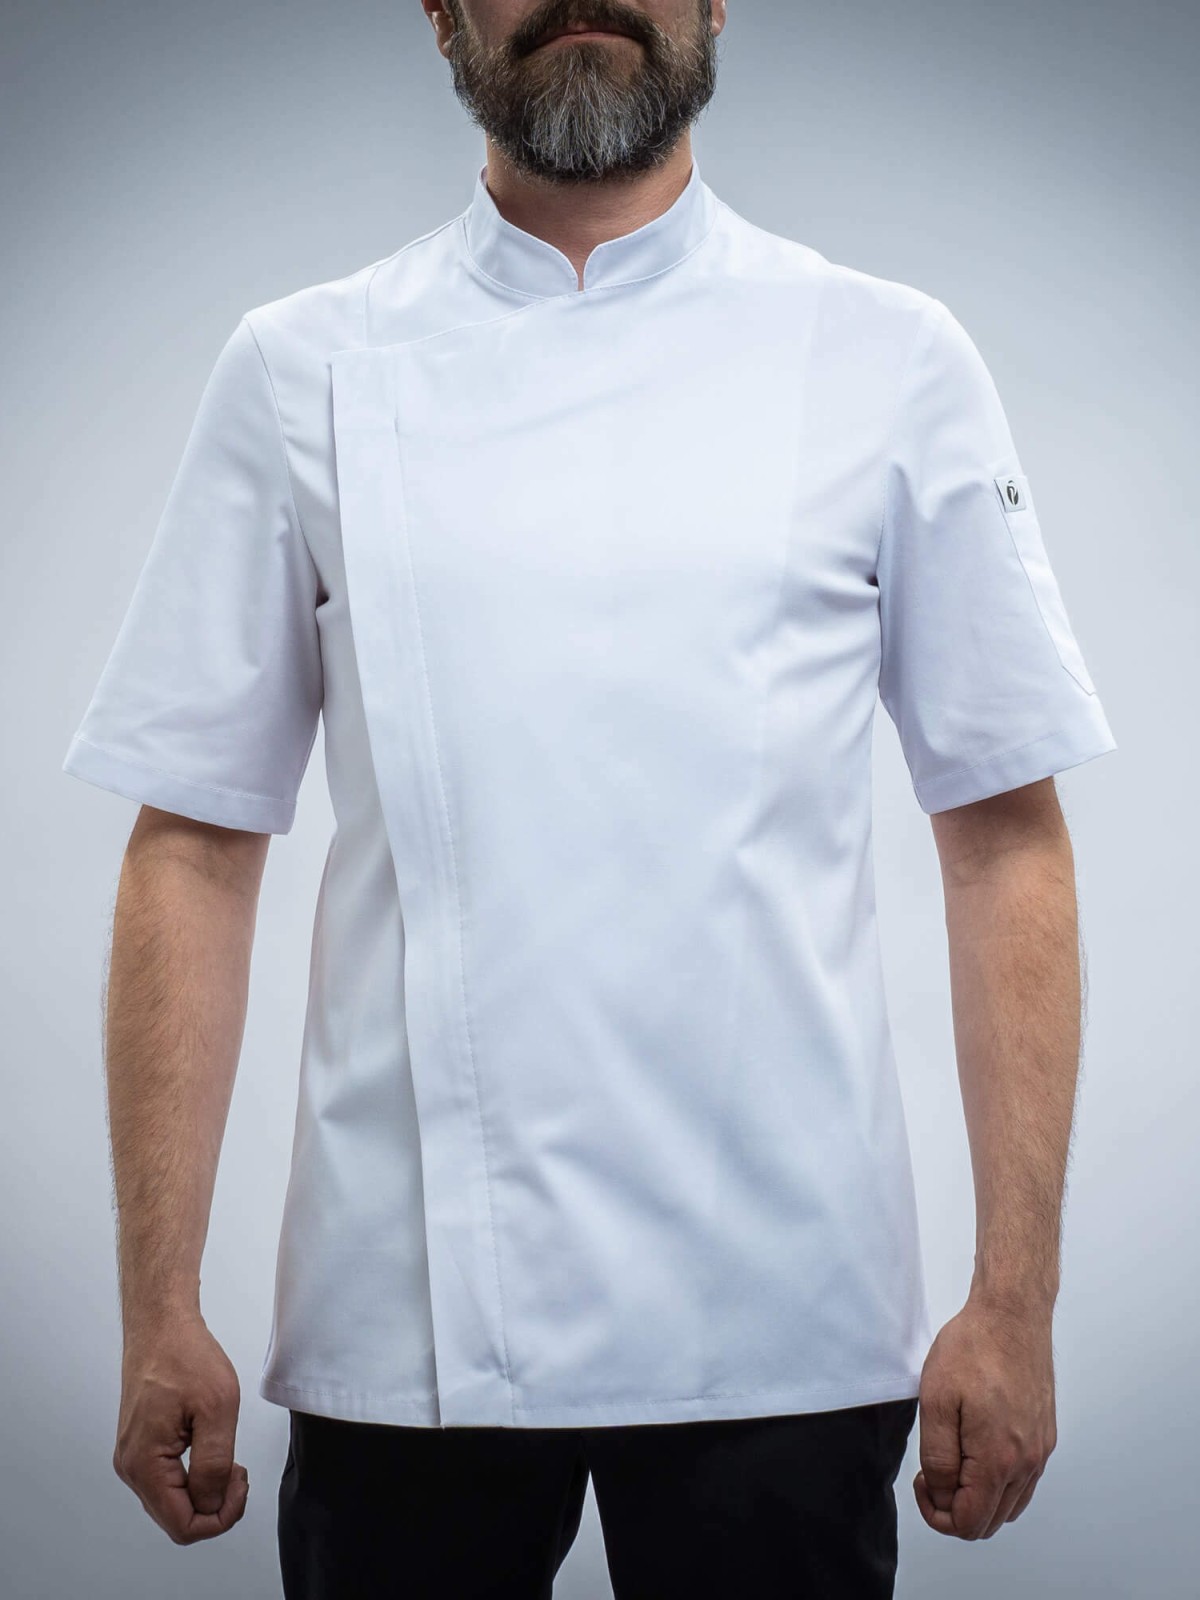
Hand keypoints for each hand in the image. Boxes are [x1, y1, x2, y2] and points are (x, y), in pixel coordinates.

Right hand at [113, 1311, 248, 1543]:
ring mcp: (134, 1457)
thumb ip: (214, 1464)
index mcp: (145, 1464)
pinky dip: (194, 1478)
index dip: (220, 1517)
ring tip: (229, 1461)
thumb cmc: (185, 1355)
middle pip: (176, 1520)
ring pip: (172, 1502)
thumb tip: (212, 1504)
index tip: (241, 1484)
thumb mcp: (217, 1408)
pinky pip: (168, 1481)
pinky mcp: (141, 1446)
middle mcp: (132, 1467)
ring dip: (205, 1492)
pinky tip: (212, 1454)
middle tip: (239, 1473)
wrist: (161, 1325)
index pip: (183, 1526)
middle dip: (215, 1506)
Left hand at [913, 1293, 1056, 1539]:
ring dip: (977, 1498)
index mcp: (999, 1459)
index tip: (921, 1481)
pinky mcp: (1045, 1436)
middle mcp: (1027, 1463)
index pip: (969, 1523)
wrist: (1012, 1314)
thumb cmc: (973, 1347)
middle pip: (990, 1521)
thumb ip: (937, 1458)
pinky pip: (1023, 1482)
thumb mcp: (935, 1400)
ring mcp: (1040, 1450)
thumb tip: (943, 1495)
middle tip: (931, 1474)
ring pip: (1009, 1505)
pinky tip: (976, 1452)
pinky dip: (998, 1483)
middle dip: (954, 1509)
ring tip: (952, 1460)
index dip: (936, 1515)